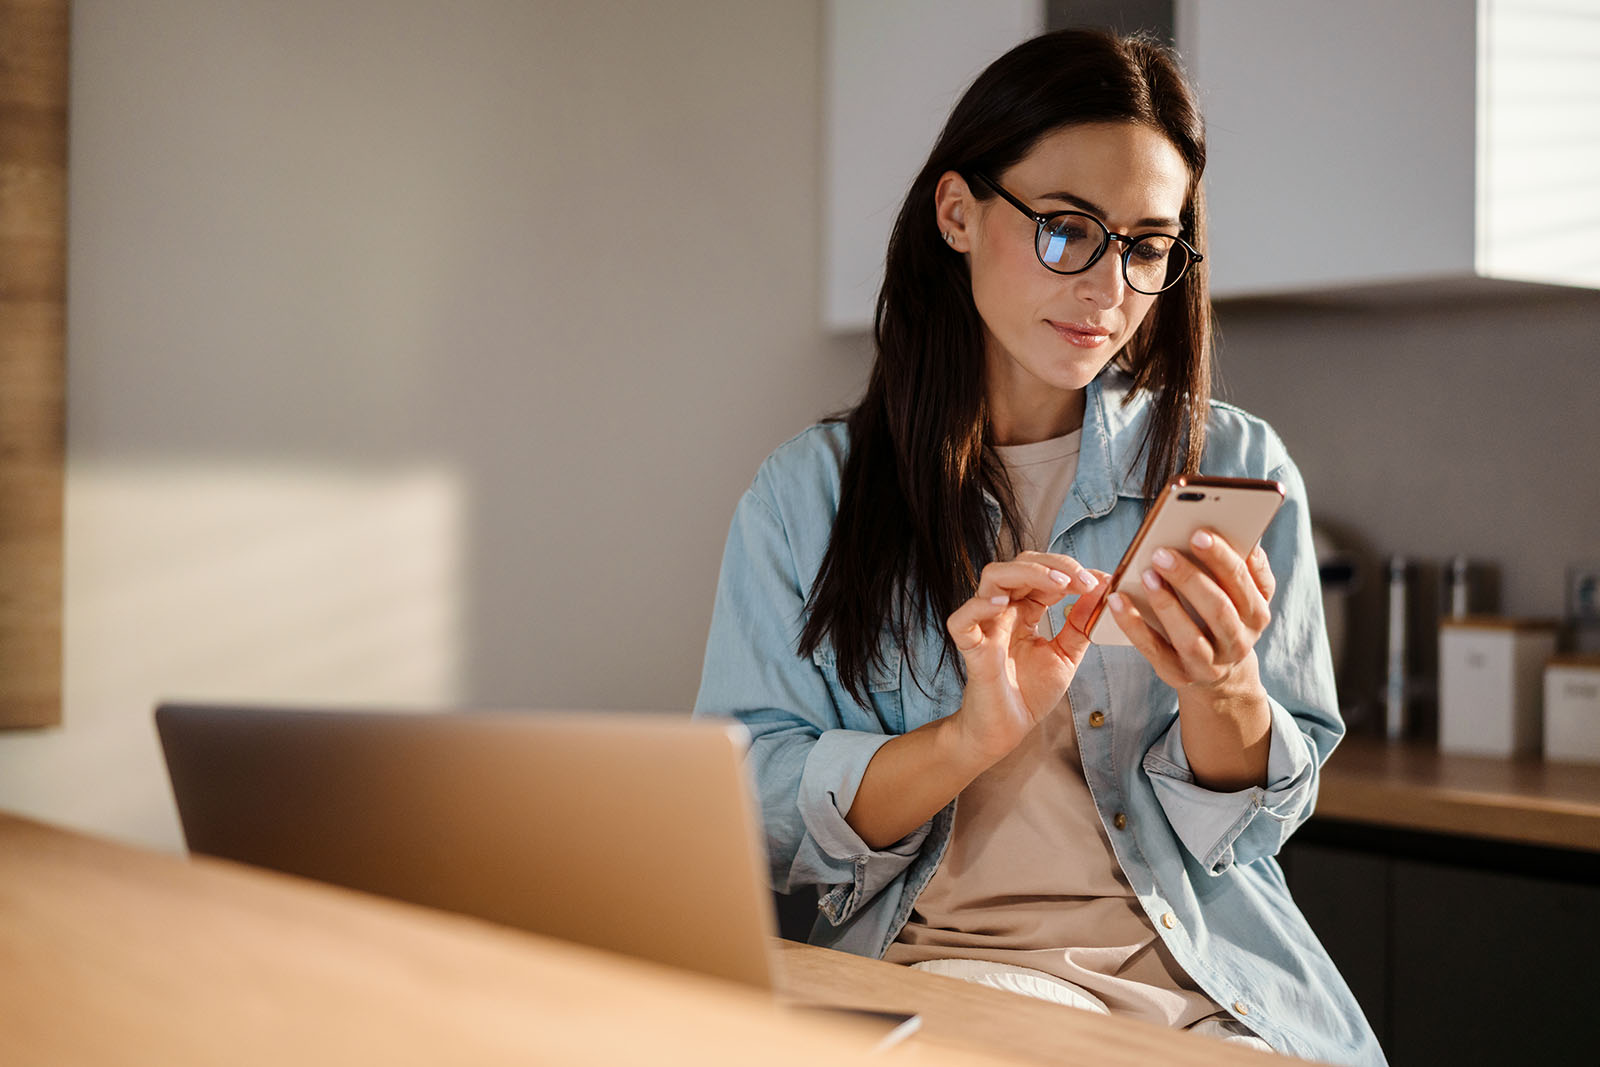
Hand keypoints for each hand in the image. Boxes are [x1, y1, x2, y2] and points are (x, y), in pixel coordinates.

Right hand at [943, 551, 1108, 767]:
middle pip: (1019, 565)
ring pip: (993, 578)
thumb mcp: (1066, 654)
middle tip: (1084, 580)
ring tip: (1058, 583)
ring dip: (1027, 573)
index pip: (1043, 573)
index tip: (1100, 580)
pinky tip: (1003, 604)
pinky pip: (962, 620)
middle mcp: (1004, 611)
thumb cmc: (1031, 692)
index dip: (1070, 571)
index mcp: (1025, 610)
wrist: (1008, 730)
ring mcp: (986, 626)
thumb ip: (1080, 624)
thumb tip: (1101, 590)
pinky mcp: (971, 648)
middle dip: (1054, 565)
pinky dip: (978, 606)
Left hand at [1106, 529, 1274, 698]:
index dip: (1221, 558)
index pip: (1242, 582)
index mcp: (1256, 613)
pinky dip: (1133, 625)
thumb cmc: (1226, 616)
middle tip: (1161, 553)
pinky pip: (1153, 649)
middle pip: (1217, 609)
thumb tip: (1248, 537)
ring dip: (1166, 604)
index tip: (1198, 533)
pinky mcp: (1178, 674)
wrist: (1219, 673)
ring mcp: (1208, 663)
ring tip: (1146, 575)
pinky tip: (1117, 600)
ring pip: (1189, 636)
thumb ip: (1248, 567)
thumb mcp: (1246, 595)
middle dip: (1189, 579)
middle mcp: (1238, 641)